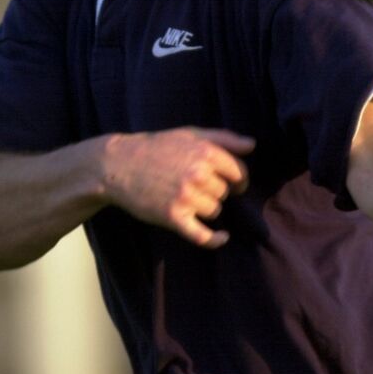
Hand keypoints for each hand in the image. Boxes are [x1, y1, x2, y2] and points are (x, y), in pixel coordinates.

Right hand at [101, 127, 254, 248]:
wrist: (120, 165)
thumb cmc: (158, 147)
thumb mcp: (191, 134)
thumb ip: (225, 138)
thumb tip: (252, 144)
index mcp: (205, 152)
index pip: (238, 172)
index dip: (238, 178)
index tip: (234, 182)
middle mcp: (198, 174)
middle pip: (225, 192)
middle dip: (216, 190)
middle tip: (196, 184)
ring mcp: (186, 197)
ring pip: (215, 210)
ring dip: (207, 207)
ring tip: (188, 196)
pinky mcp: (173, 217)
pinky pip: (202, 235)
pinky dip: (215, 239)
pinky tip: (223, 237)